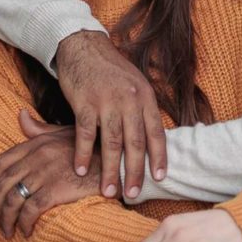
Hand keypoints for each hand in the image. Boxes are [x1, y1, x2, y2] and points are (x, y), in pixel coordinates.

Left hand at [0, 110, 94, 237]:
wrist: (117, 162)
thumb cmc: (92, 148)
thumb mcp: (63, 132)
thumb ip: (39, 129)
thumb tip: (21, 115)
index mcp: (35, 143)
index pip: (1, 163)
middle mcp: (36, 157)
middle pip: (4, 184)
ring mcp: (45, 173)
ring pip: (13, 199)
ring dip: (6, 219)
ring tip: (8, 231)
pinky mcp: (56, 190)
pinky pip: (30, 210)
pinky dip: (24, 223)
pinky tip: (26, 231)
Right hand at [54, 30, 167, 198]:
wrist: (83, 46)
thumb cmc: (110, 70)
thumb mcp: (135, 85)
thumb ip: (142, 110)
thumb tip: (152, 140)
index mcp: (145, 97)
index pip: (156, 133)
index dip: (158, 157)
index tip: (159, 179)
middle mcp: (129, 100)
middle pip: (135, 143)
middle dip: (135, 172)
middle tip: (133, 194)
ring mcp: (107, 101)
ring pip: (112, 143)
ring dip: (111, 170)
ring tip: (109, 191)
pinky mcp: (84, 103)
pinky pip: (85, 134)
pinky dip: (84, 154)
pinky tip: (81, 170)